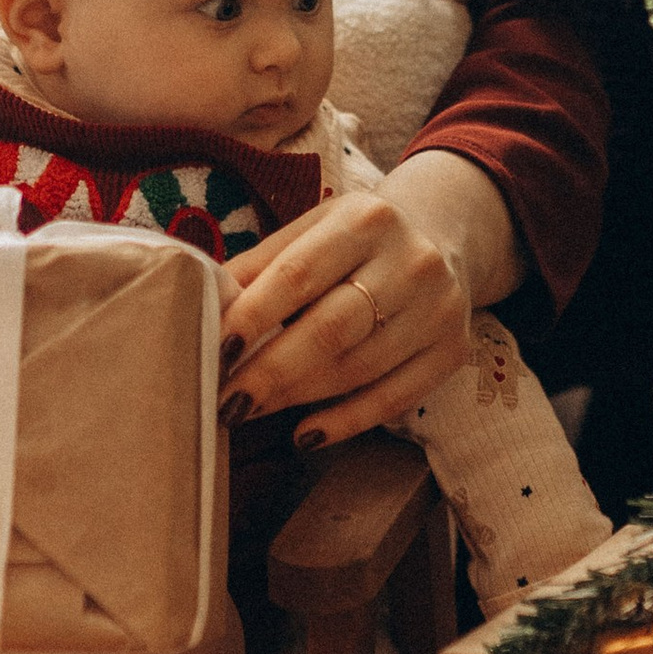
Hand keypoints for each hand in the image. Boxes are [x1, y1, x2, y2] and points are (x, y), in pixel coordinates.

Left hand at [218, 166, 499, 448]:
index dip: (254, 317)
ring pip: (358, 368)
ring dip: (297, 398)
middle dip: (270, 371)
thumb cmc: (352, 241)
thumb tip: (199, 310)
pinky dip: (345, 421)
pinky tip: (305, 434)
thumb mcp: (309, 232)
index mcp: (364, 219)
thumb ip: (258, 268)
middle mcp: (410, 261)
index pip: (299, 274)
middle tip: (226, 402)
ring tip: (251, 411)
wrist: (440, 237)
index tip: (216, 352)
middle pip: (331, 329)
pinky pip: (394, 400)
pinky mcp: (453, 351)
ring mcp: (438, 309)